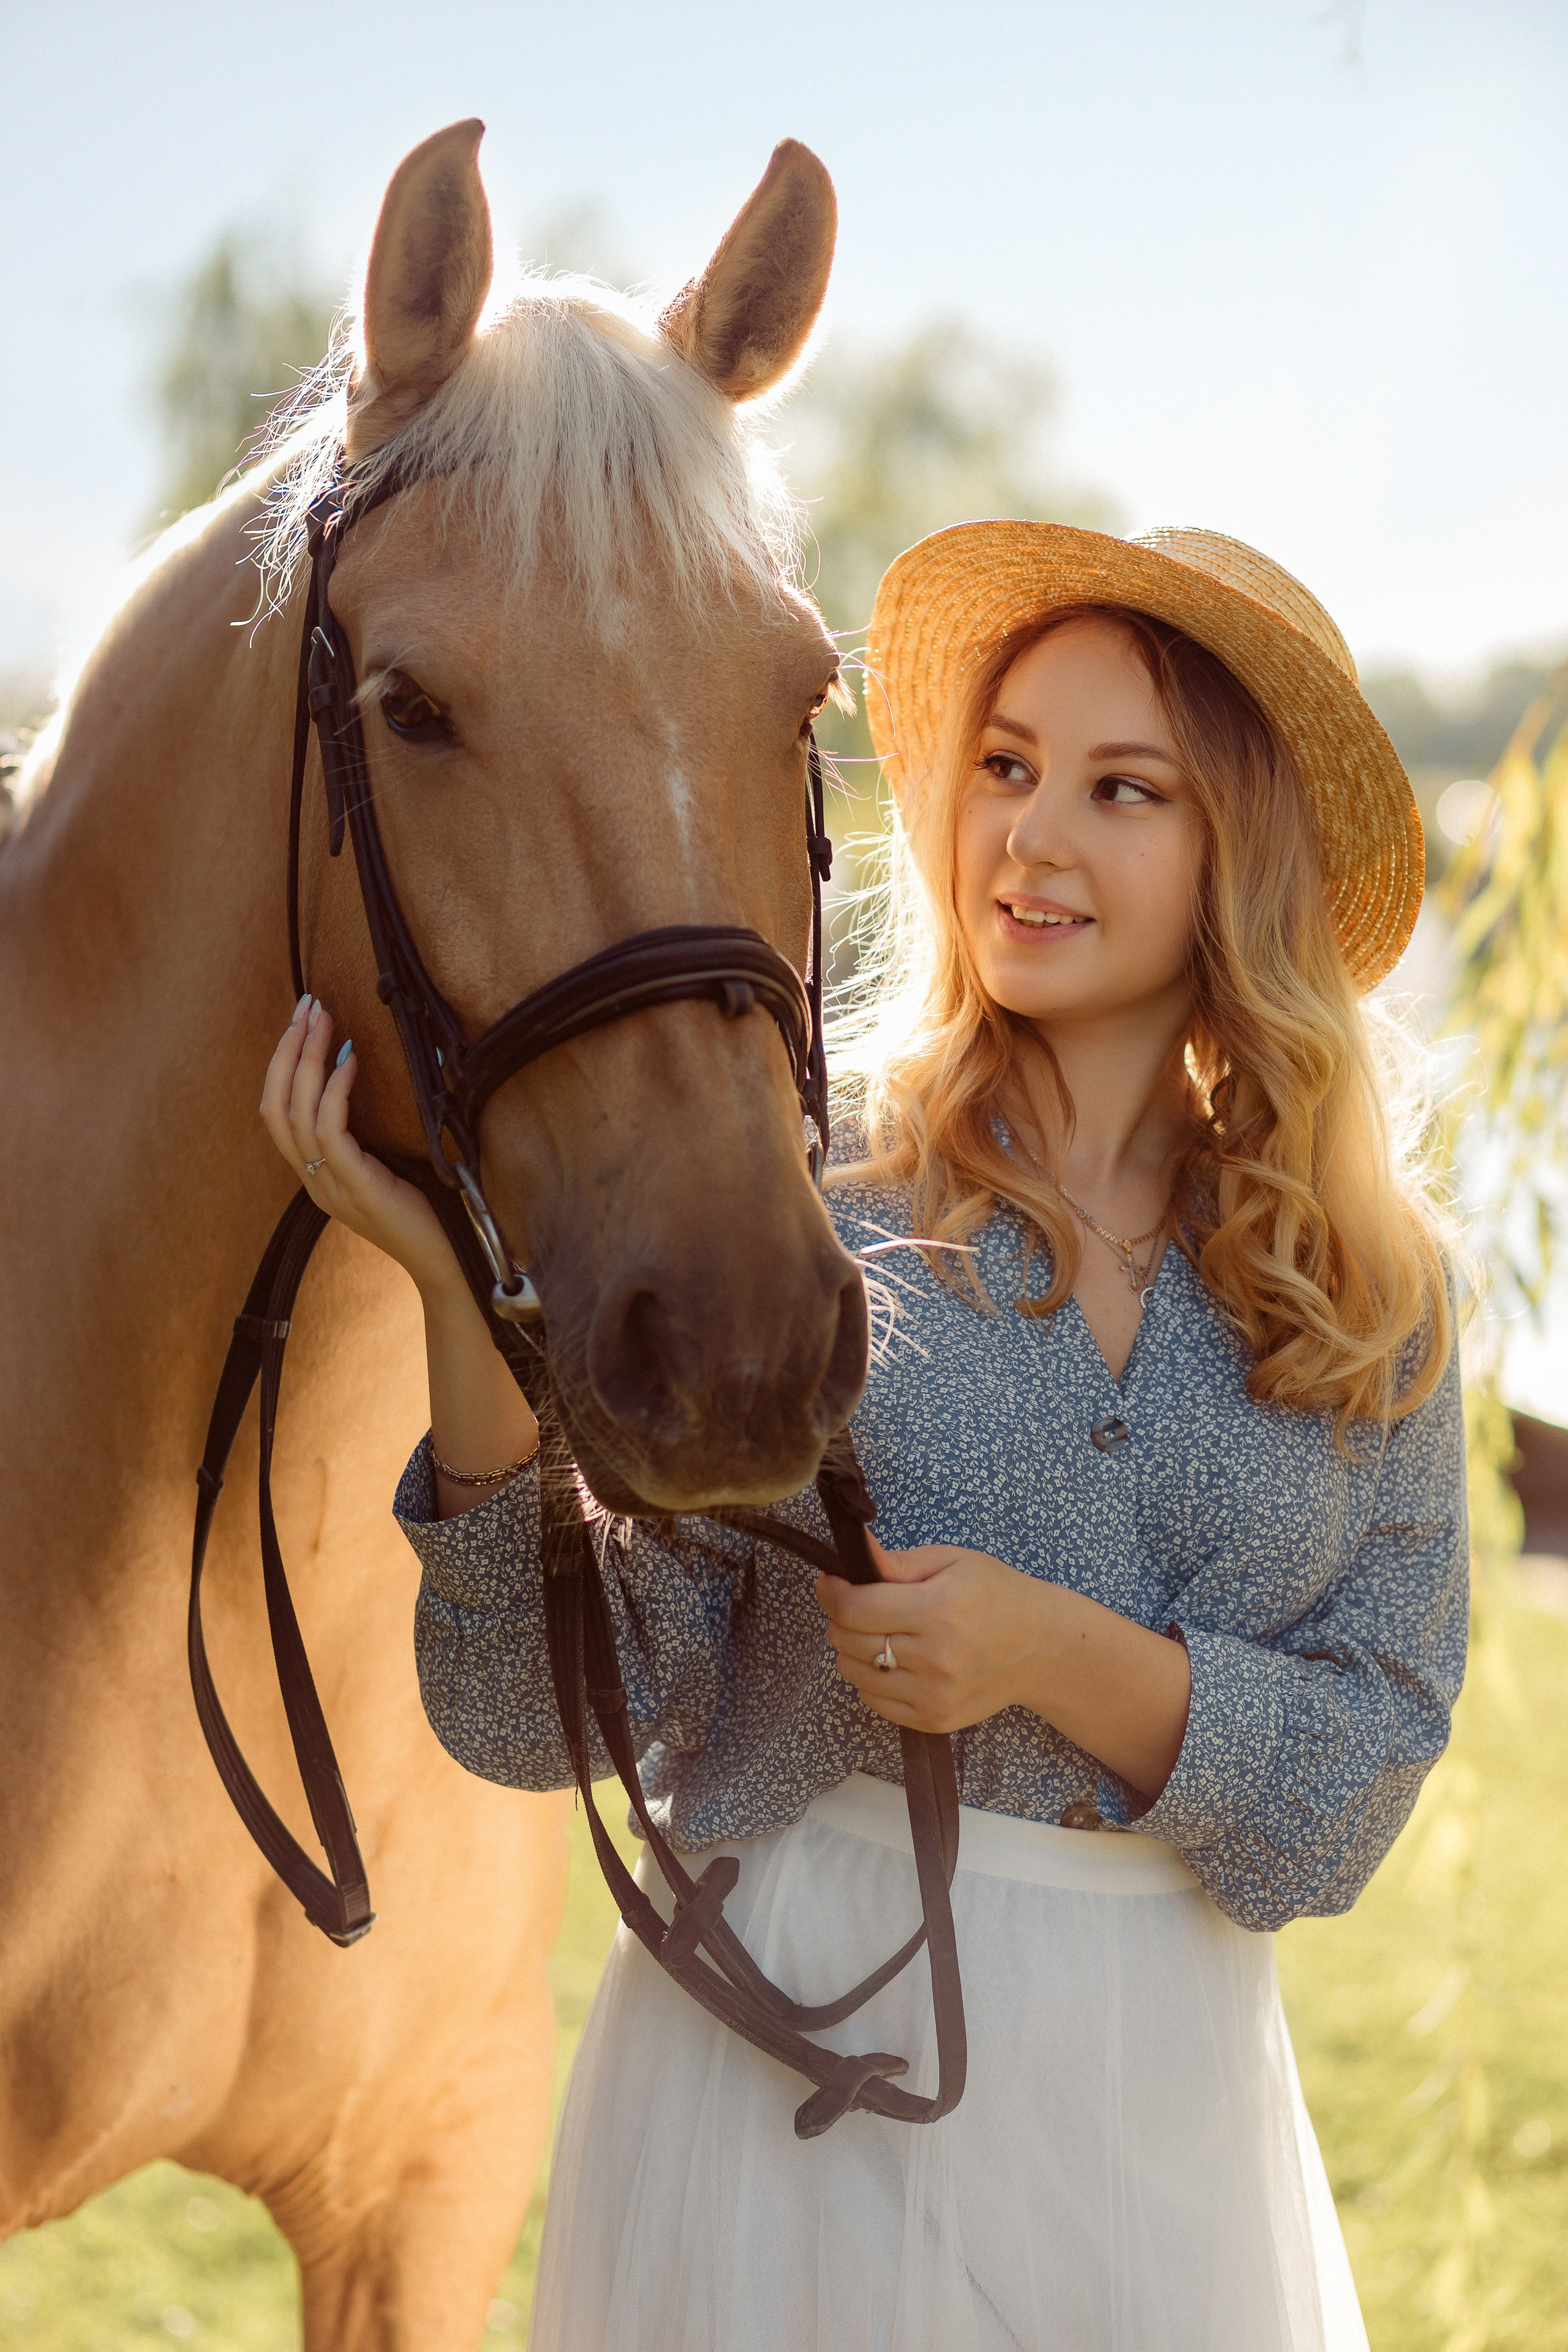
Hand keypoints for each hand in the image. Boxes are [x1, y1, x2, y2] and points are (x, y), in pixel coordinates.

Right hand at [260, 994, 456, 1300]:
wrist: (447, 1263)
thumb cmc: (426, 1211)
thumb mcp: (386, 1167)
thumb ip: (365, 1135)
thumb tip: (366, 1073)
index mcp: (316, 1175)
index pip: (275, 1112)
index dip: (281, 1064)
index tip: (301, 1021)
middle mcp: (314, 1181)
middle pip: (275, 1106)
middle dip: (286, 1051)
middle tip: (306, 1007)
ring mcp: (330, 1186)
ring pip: (295, 1113)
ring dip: (308, 1060)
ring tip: (324, 1021)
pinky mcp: (356, 1188)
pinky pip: (330, 1131)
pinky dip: (336, 1091)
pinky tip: (352, 1061)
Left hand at [817, 1529, 1192, 1796]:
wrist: (1039, 1647)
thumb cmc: (994, 1594)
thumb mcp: (950, 1561)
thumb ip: (895, 1562)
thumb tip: (849, 1550)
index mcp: (940, 1610)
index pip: (854, 1609)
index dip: (832, 1592)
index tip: (832, 1582)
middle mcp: (936, 1658)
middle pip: (847, 1641)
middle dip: (841, 1618)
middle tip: (860, 1604)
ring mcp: (935, 1696)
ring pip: (853, 1673)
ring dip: (854, 1650)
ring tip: (881, 1632)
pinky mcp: (934, 1721)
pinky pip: (873, 1700)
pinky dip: (872, 1679)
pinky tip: (897, 1660)